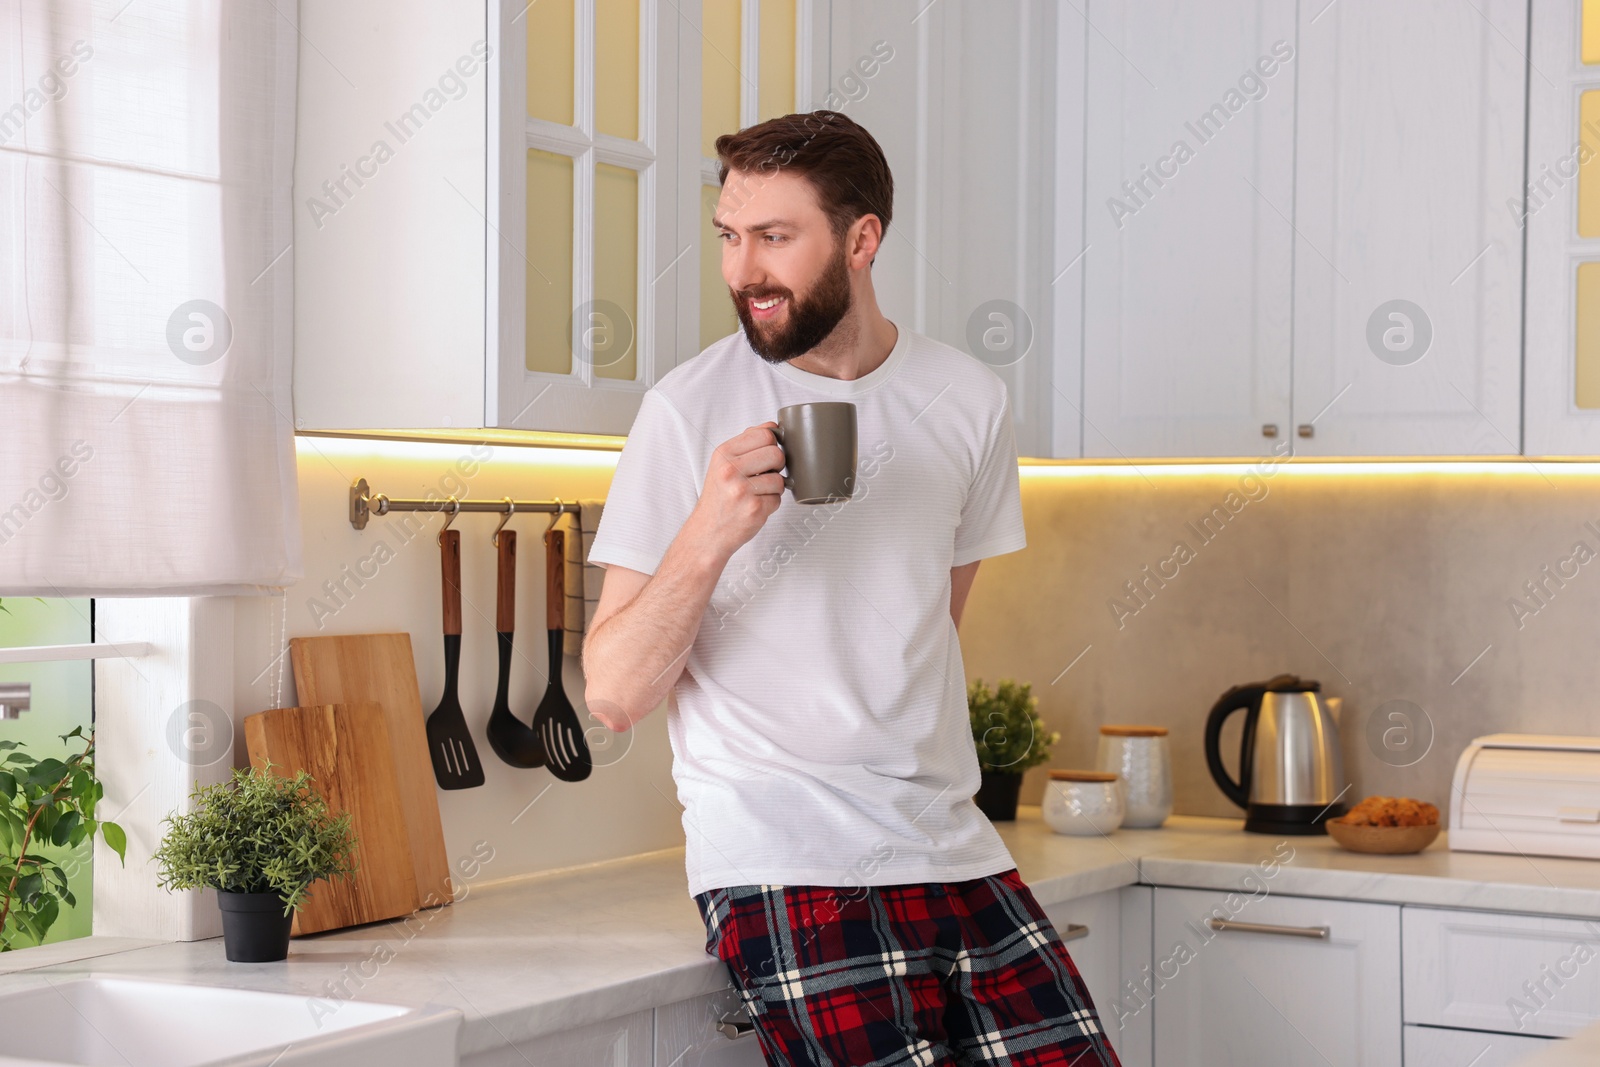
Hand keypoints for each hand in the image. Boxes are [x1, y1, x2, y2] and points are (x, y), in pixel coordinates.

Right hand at [688, 421, 785, 562]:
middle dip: (776, 466)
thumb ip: (746, 443)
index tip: (765, 455)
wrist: (707, 532)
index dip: (772, 444)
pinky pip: (778, 499)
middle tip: (764, 475)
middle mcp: (730, 470)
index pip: (765, 434)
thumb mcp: (723, 464)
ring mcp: (742, 491)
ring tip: (756, 493)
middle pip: (777, 454)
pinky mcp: (754, 509)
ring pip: (780, 479)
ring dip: (773, 488)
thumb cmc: (718, 498)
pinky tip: (755, 506)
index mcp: (723, 454)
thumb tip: (772, 426)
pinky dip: (770, 504)